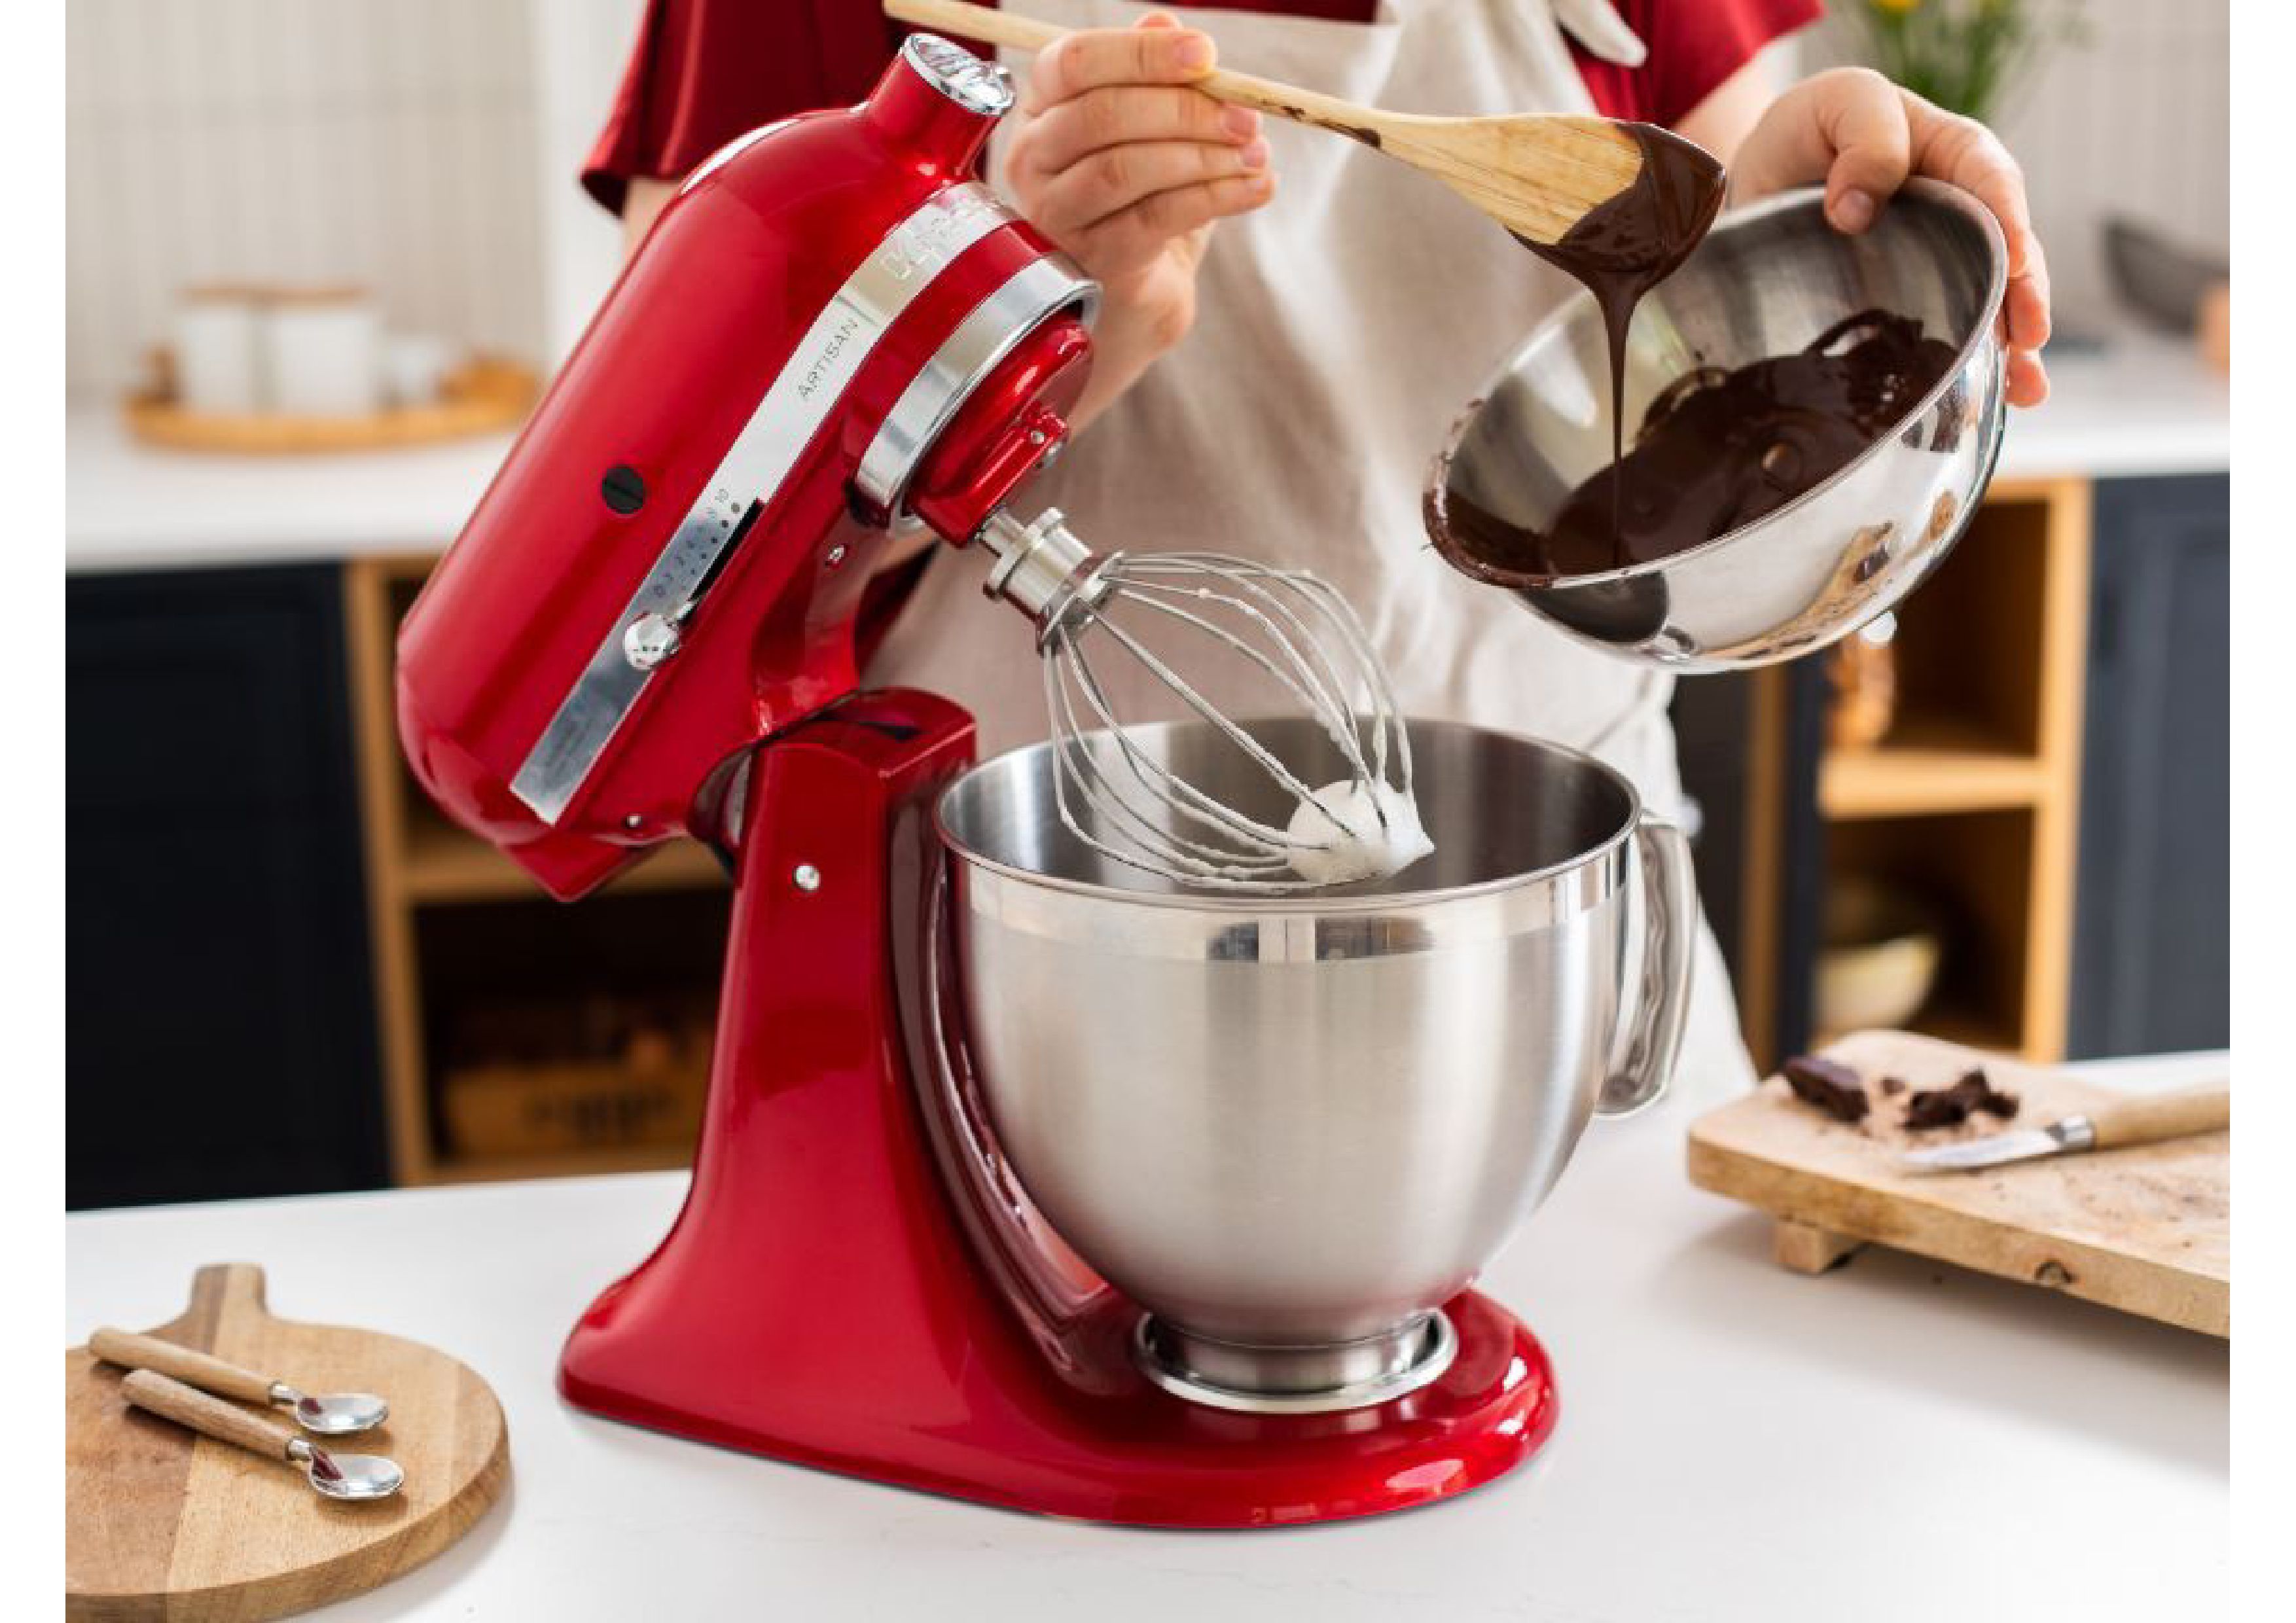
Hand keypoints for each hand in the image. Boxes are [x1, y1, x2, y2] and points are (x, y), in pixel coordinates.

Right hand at [1003, 12, 1275, 428]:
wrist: (1128, 305)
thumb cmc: (1135, 209)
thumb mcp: (1148, 135)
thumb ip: (1153, 80)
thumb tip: (1167, 20)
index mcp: (1041, 111)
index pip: (1073, 62)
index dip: (1140, 52)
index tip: (1205, 54)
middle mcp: (1034, 160)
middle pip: (1102, 113)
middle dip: (1185, 108)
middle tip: (1246, 115)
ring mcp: (1056, 217)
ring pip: (1125, 167)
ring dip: (1203, 155)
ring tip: (1254, 154)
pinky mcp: (1094, 262)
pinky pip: (1157, 216)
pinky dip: (1217, 197)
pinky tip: (1255, 187)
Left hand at [1727, 68, 2051, 406]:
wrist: (1762, 178)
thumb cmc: (1813, 127)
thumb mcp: (1840, 103)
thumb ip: (1866, 137)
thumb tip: (1857, 209)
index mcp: (1953, 152)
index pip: (1992, 183)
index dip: (2009, 224)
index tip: (2016, 264)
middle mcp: (1959, 211)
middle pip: (2005, 254)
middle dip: (2023, 299)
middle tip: (2029, 338)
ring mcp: (1939, 261)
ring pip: (1987, 303)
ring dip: (2009, 349)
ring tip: (2023, 388)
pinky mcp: (1909, 301)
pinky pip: (1946, 334)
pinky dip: (1969, 368)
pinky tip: (1988, 403)